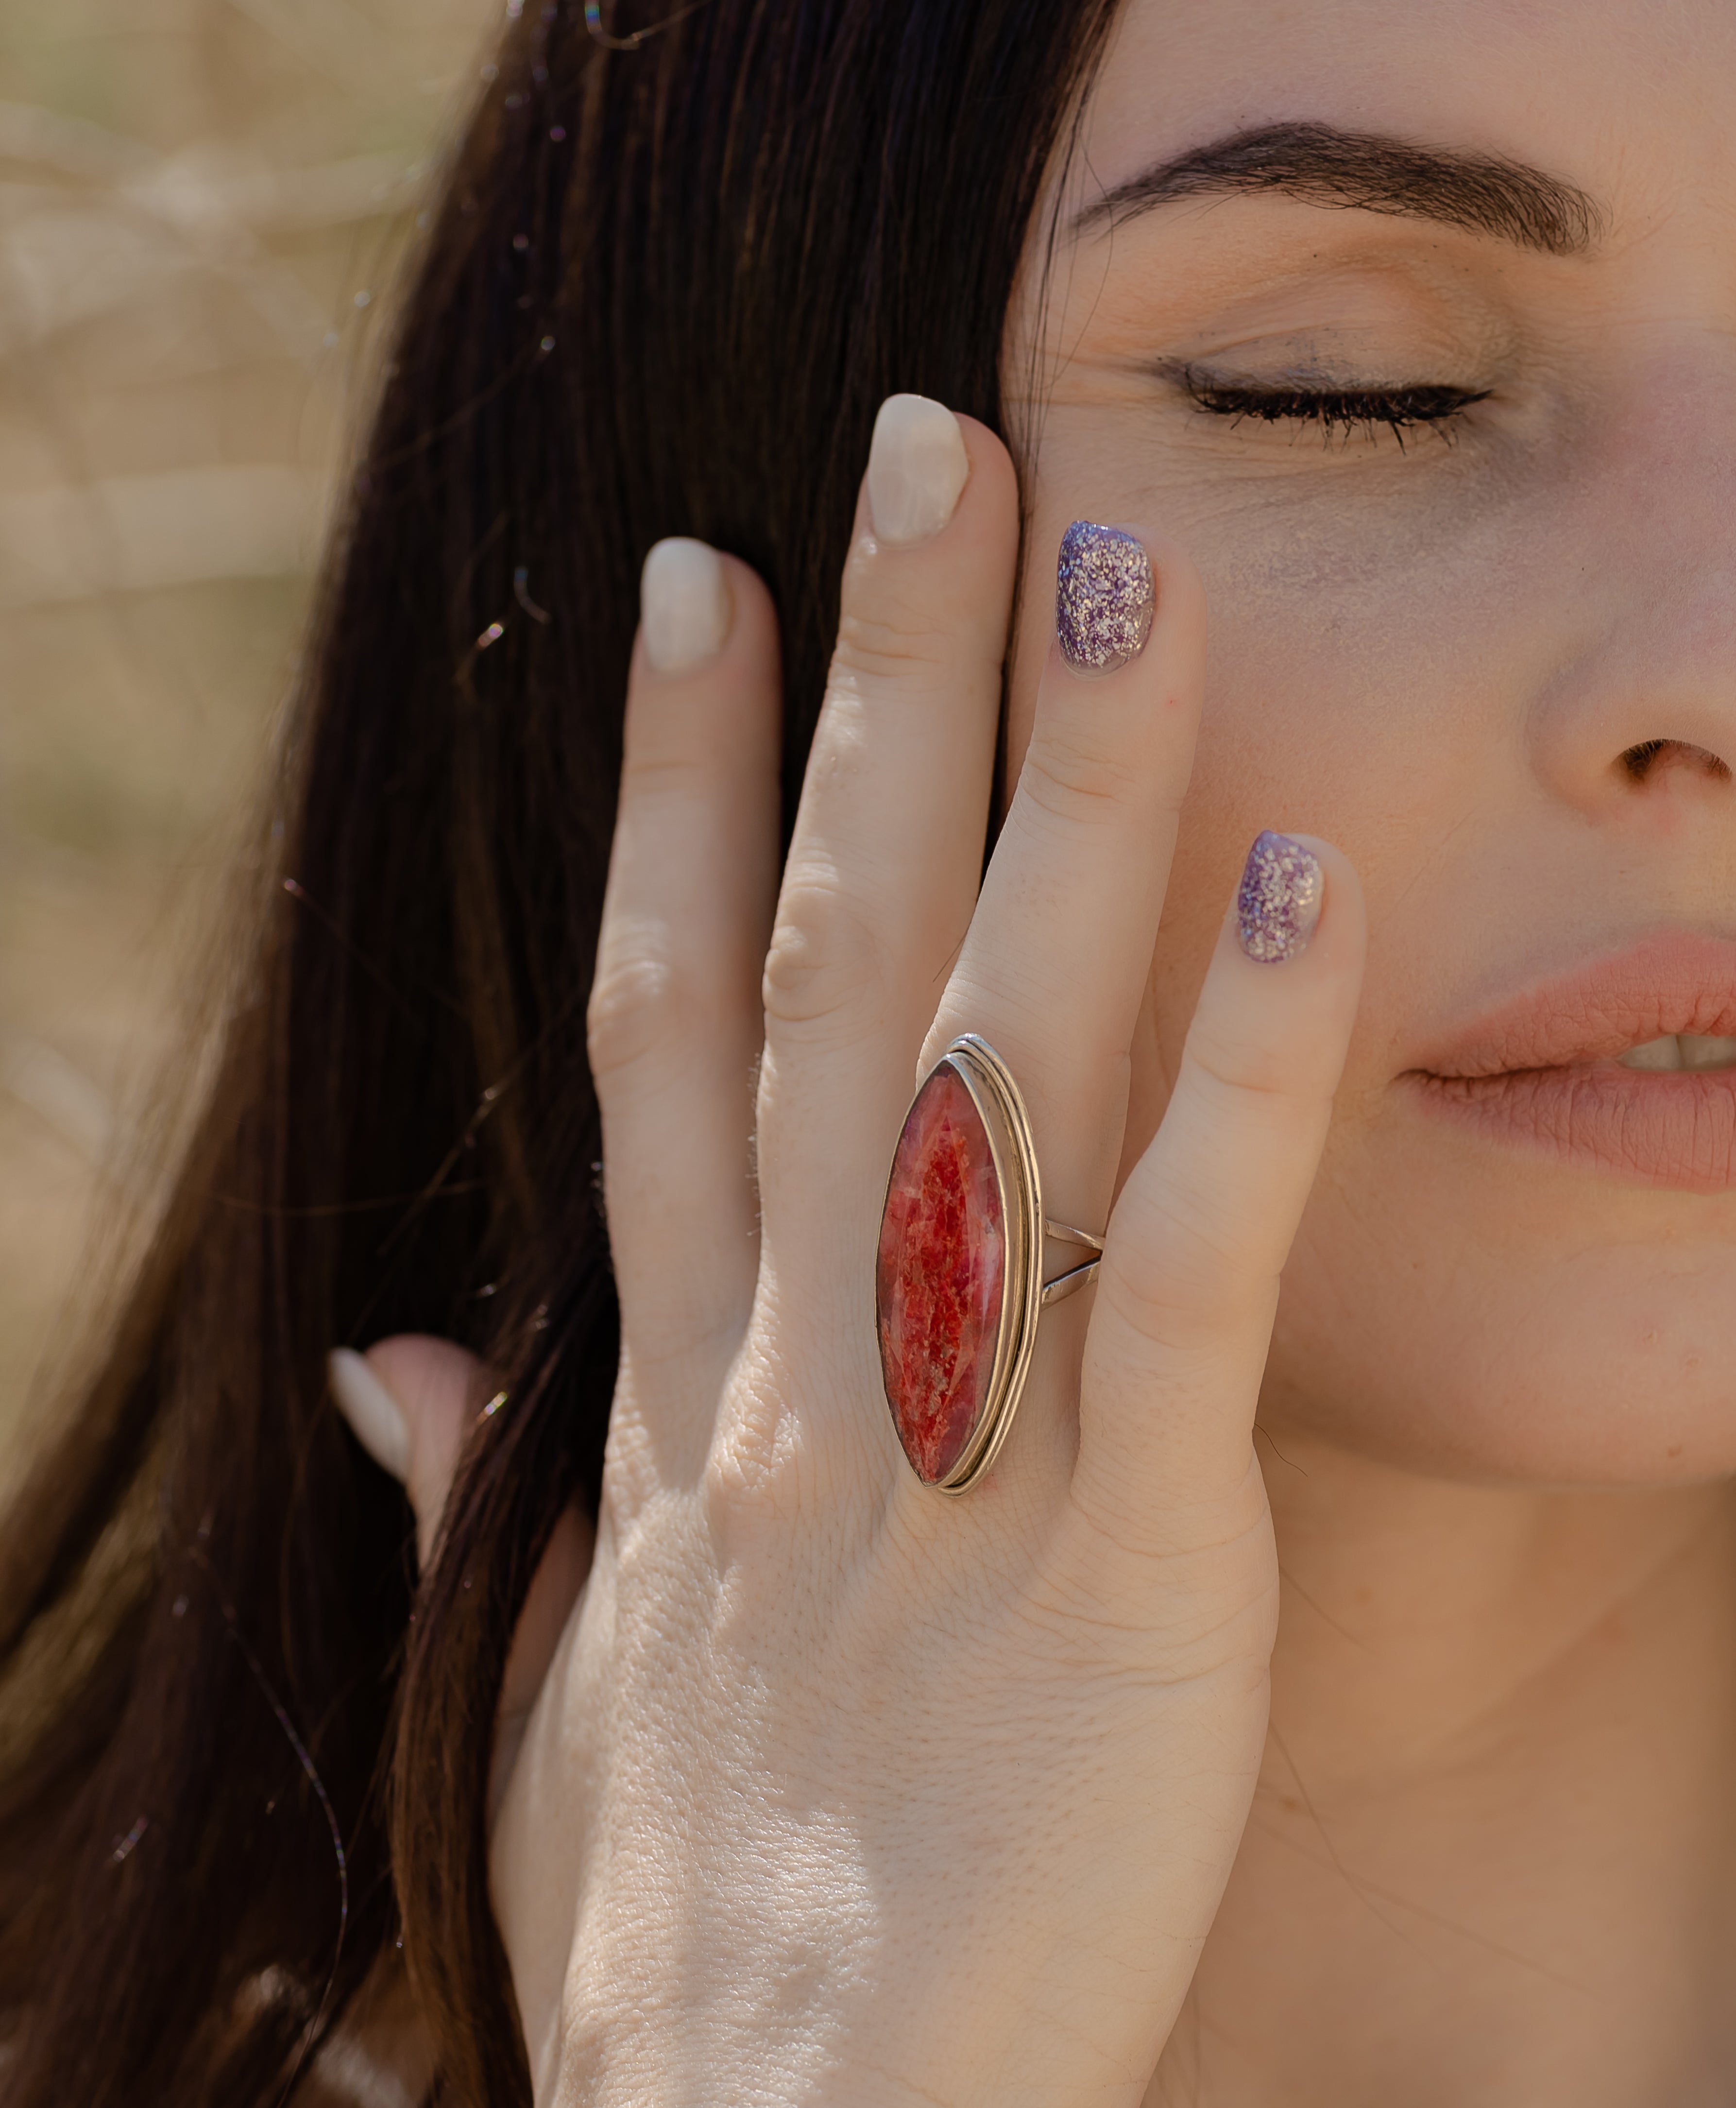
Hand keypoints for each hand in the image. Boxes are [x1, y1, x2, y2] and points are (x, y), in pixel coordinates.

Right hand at [344, 394, 1364, 2105]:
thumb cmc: (685, 1921)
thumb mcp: (553, 1676)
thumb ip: (500, 1476)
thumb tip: (397, 1339)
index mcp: (686, 1377)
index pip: (659, 1015)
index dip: (660, 789)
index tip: (681, 587)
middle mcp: (802, 1353)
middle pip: (823, 959)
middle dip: (867, 694)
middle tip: (922, 443)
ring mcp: (960, 1438)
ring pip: (998, 1054)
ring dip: (1063, 800)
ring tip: (1123, 565)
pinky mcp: (1133, 1553)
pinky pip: (1189, 1270)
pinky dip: (1242, 1067)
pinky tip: (1298, 876)